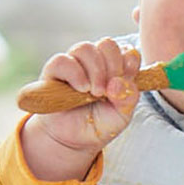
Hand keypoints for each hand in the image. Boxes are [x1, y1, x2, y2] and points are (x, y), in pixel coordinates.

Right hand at [21, 38, 140, 179]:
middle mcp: (96, 61)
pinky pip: (62, 60)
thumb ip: (127, 98)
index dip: (129, 64)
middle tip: (108, 91)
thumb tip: (118, 82)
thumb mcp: (122, 116)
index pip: (128, 51)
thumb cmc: (100, 123)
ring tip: (95, 93)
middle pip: (107, 44)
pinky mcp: (54, 71)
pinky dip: (75, 74)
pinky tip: (81, 89)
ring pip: (85, 48)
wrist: (74, 139)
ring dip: (95, 71)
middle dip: (113, 67)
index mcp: (117, 68)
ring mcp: (75, 63)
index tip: (125, 83)